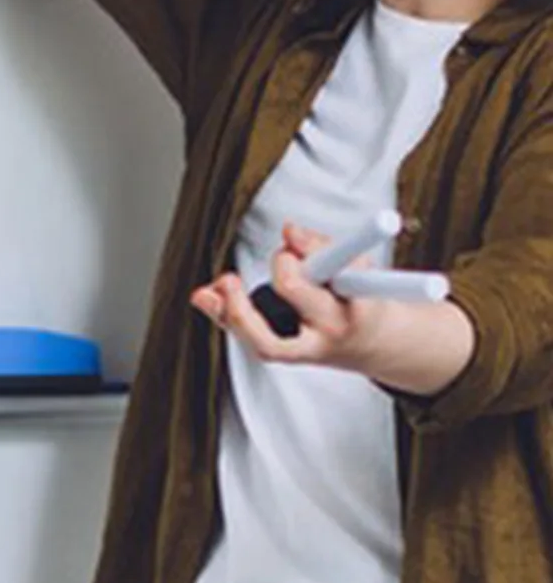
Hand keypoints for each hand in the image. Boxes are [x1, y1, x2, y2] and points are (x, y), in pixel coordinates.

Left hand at [189, 222, 391, 373]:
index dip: (307, 265)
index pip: (327, 293)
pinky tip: (206, 295)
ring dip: (234, 311)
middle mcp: (321, 339)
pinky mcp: (279, 350)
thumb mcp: (357, 266)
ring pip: (263, 344)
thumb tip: (289, 231)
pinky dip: (223, 314)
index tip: (292, 241)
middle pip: (293, 320)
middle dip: (280, 279)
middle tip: (283, 258)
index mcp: (346, 315)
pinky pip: (247, 338)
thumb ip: (321, 246)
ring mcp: (300, 351)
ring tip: (228, 281)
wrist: (376, 343)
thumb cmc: (361, 299)